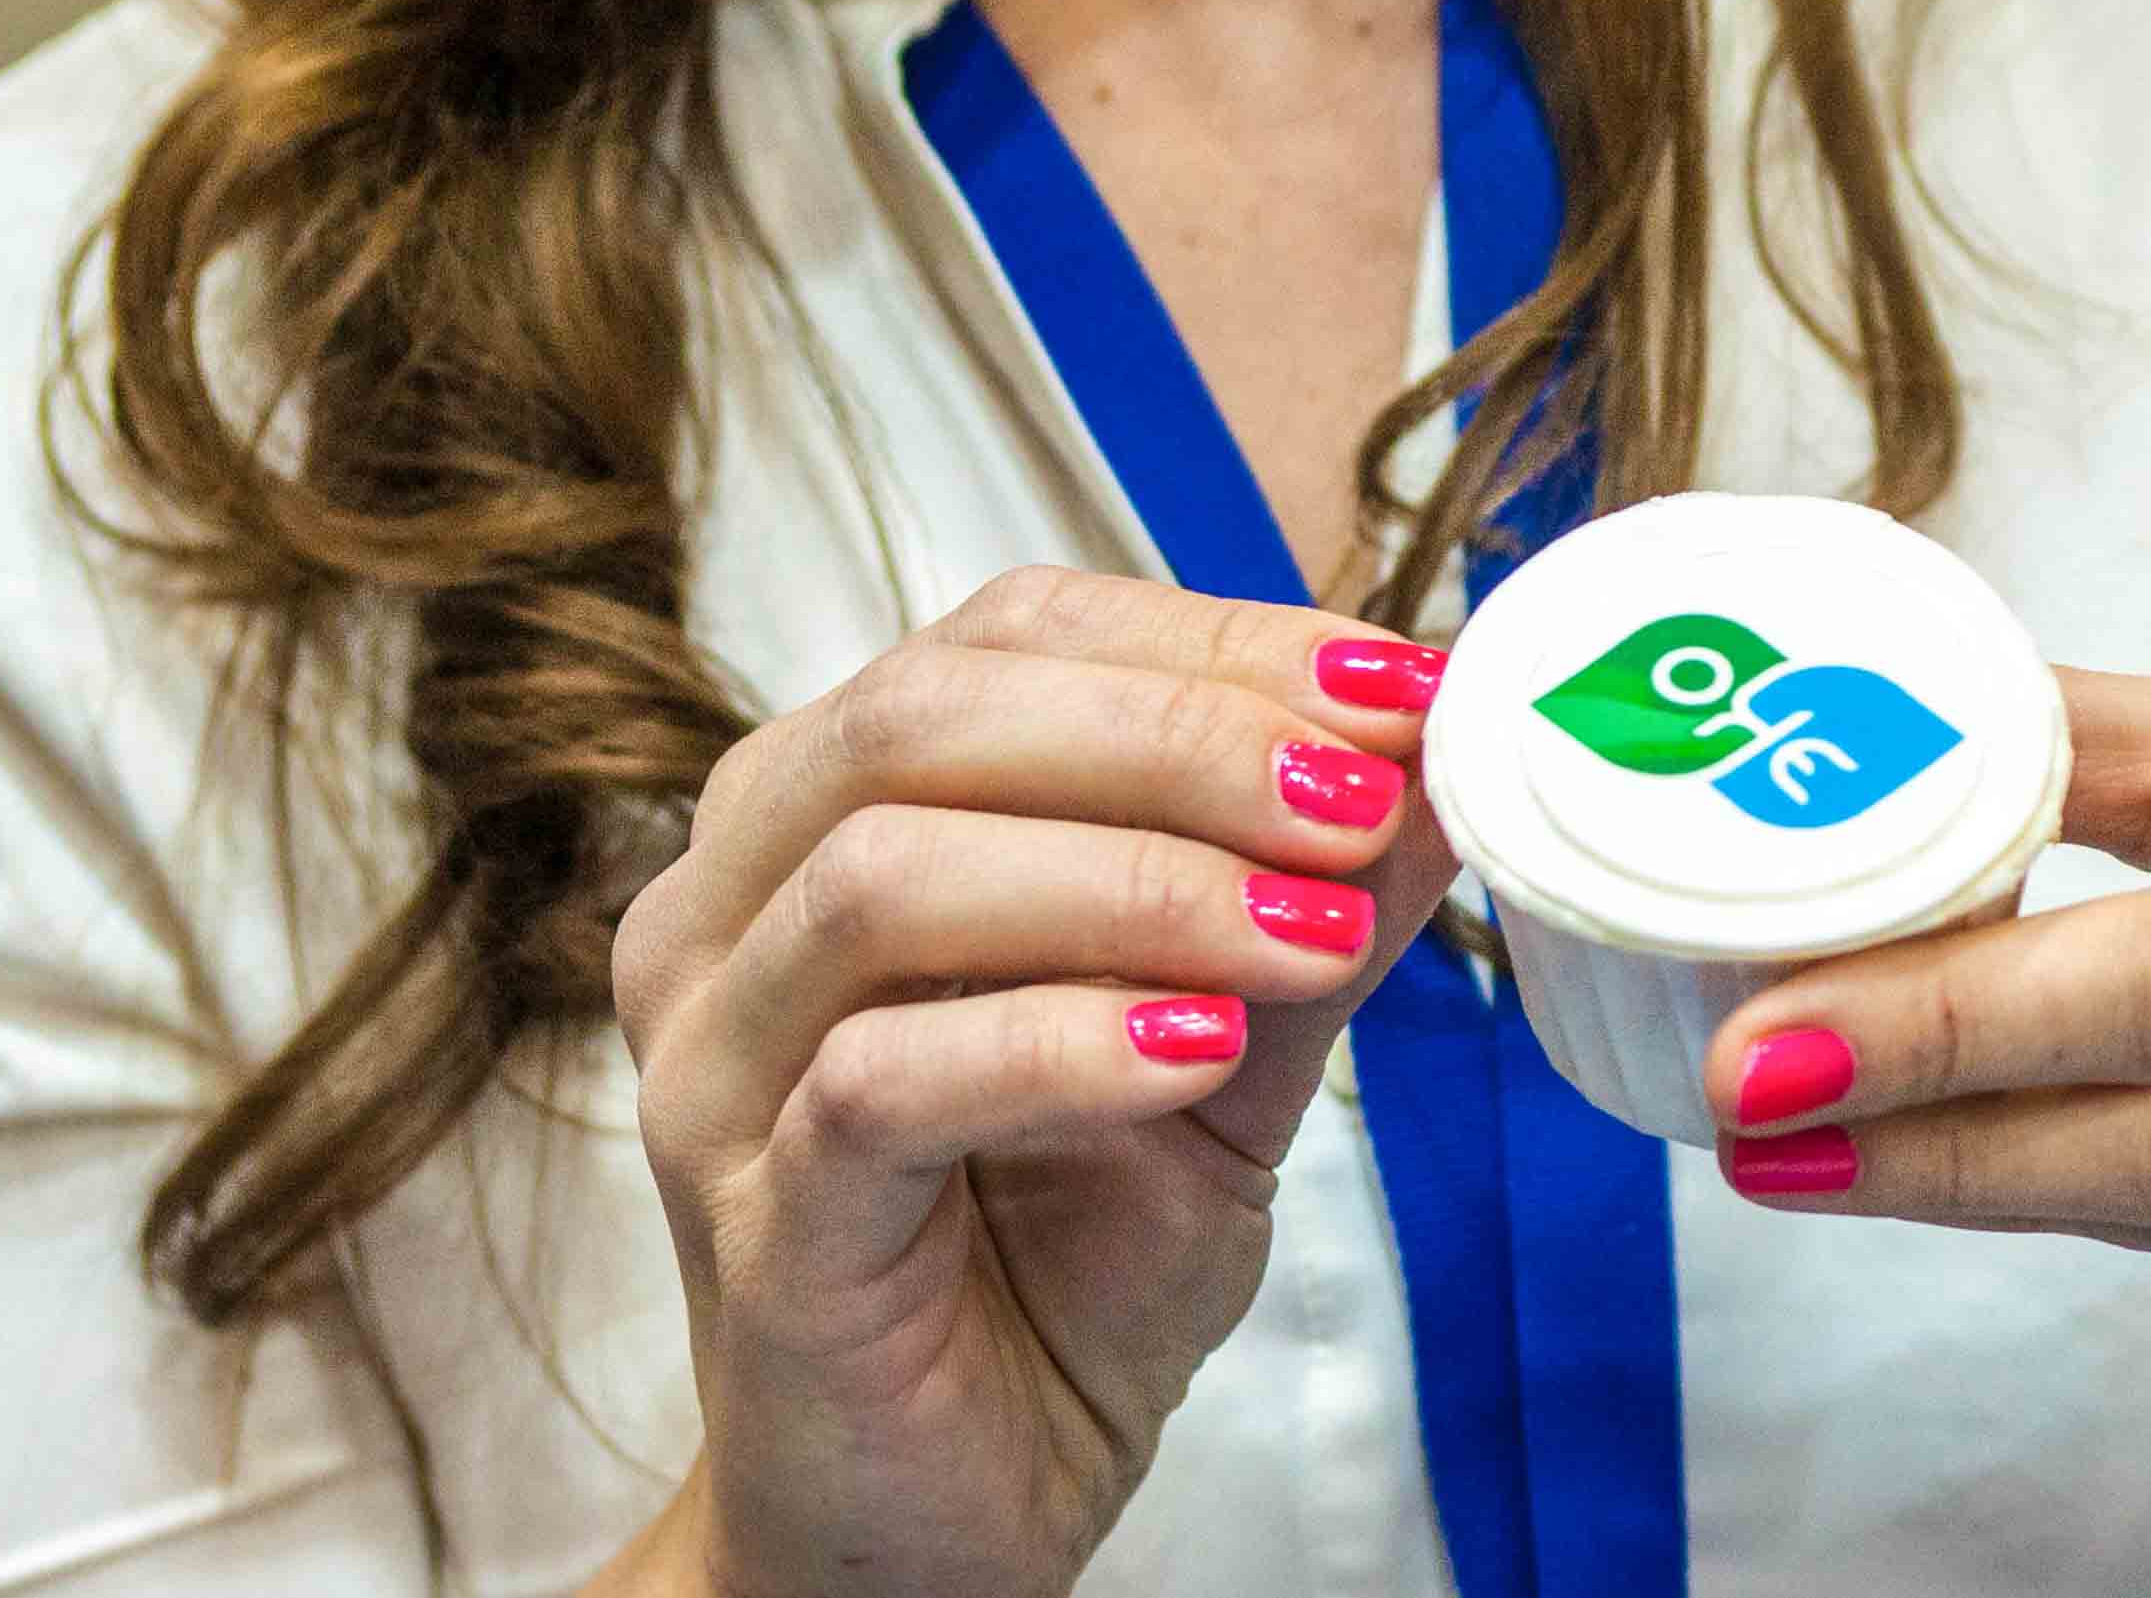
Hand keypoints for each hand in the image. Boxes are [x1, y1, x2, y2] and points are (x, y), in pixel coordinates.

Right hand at [604, 568, 1457, 1597]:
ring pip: (884, 878)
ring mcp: (717, 1063)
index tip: (1395, 689)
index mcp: (828, 817)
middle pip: (925, 720)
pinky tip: (1202, 1049)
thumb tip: (1434, 767)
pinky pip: (880, 1080)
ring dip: (1136, 881)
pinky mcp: (752, 1218)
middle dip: (1178, 738)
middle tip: (1362, 797)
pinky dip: (1062, 1041)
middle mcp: (733, 908)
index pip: (1004, 642)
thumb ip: (1303, 914)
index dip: (1207, 644)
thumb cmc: (1060, 1263)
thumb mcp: (1226, 1056)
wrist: (953, 1508)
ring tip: (1313, 932)